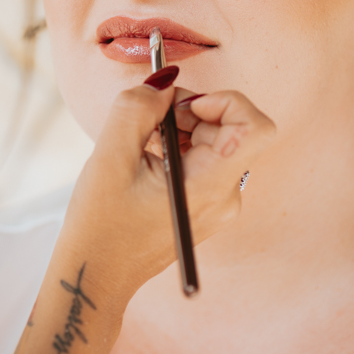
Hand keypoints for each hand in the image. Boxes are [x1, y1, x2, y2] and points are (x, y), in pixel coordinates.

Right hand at [7, 69, 274, 353]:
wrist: (97, 275)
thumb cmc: (100, 224)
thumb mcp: (110, 156)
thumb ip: (137, 108)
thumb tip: (165, 78)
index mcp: (209, 186)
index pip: (255, 127)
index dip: (225, 102)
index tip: (184, 105)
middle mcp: (225, 196)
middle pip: (228, 128)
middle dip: (188, 111)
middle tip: (145, 122)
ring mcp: (217, 203)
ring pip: (213, 140)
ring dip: (177, 129)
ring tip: (139, 147)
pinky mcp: (205, 205)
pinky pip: (201, 159)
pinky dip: (175, 146)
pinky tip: (144, 161)